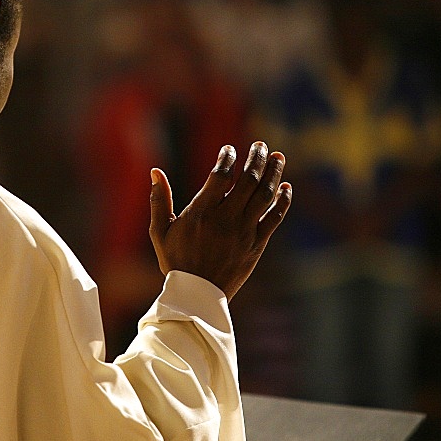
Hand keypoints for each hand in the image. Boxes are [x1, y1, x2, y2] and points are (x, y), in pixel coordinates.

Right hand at [149, 142, 291, 299]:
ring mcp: (243, 232)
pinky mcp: (257, 244)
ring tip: (278, 157)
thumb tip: (155, 171)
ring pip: (264, 195)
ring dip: (273, 173)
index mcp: (201, 213)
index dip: (228, 158)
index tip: (229, 150)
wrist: (197, 296)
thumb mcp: (160, 232)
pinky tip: (286, 186)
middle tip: (260, 145)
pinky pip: (274, 217)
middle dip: (256, 158)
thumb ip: (159, 200)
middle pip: (247, 180)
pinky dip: (282, 200)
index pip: (221, 176)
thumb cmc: (176, 261)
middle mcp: (225, 219)